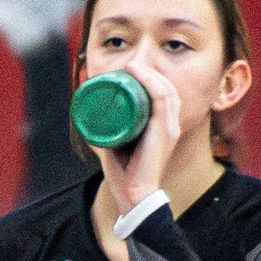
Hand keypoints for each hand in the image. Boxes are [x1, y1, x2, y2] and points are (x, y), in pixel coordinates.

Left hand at [93, 54, 190, 215]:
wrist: (133, 194)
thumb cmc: (124, 174)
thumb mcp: (115, 146)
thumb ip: (108, 135)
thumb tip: (89, 123)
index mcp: (163, 126)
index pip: (162, 94)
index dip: (148, 78)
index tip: (128, 70)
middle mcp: (170, 124)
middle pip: (165, 87)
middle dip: (148, 72)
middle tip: (128, 66)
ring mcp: (170, 127)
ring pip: (164, 89)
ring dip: (148, 73)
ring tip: (131, 66)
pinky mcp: (166, 131)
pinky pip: (163, 99)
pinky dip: (151, 83)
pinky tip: (138, 72)